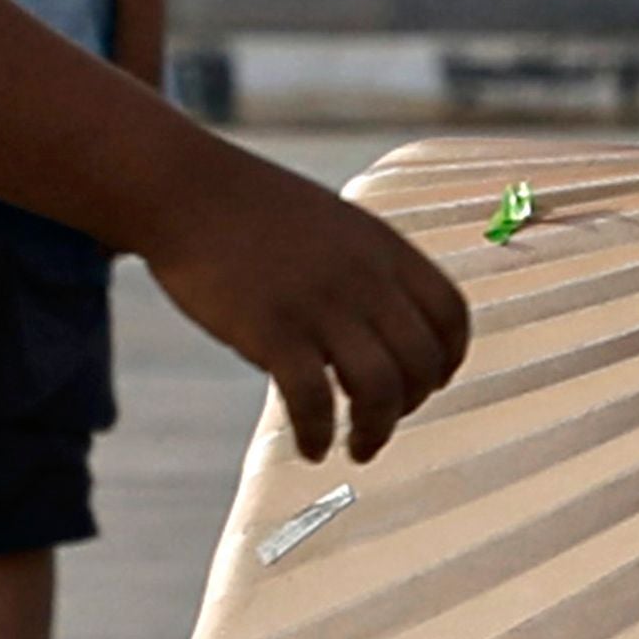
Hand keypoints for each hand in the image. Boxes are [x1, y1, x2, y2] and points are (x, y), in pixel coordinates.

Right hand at [140, 157, 471, 465]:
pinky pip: (314, 403)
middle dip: (411, 405)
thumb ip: (367, 269)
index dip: (449, 358)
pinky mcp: (273, 330)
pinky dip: (319, 436)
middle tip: (382, 424)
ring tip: (358, 448)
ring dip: (376, 432)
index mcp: (384, 248)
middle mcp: (364, 277)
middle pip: (422, 362)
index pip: (451, 313)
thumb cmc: (252, 211)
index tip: (433, 382)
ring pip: (380, 390)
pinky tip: (312, 447)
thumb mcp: (334, 224)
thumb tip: (379, 328)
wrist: (187, 190)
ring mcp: (320, 305)